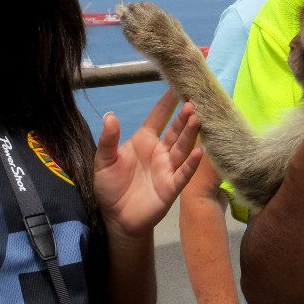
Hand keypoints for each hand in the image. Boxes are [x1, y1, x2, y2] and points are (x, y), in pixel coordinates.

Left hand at [93, 89, 202, 237]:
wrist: (116, 218)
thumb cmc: (110, 186)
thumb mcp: (104, 160)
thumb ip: (108, 140)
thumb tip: (110, 115)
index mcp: (144, 141)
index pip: (158, 117)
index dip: (167, 102)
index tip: (177, 85)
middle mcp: (160, 151)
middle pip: (175, 130)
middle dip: (184, 116)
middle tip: (193, 101)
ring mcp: (168, 169)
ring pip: (182, 148)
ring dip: (190, 134)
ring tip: (198, 118)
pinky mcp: (171, 187)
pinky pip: (183, 173)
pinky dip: (192, 163)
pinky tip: (200, 151)